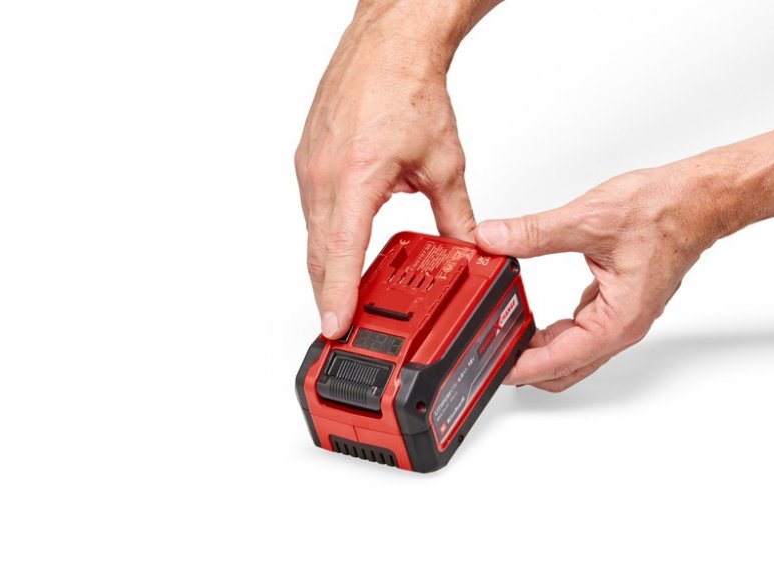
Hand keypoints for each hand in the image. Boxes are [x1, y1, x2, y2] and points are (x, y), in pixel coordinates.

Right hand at [295, 8, 474, 338]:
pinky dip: (328, 237)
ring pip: (314, 235)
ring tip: (342, 299)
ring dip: (327, 268)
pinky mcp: (308, 161)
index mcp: (356, 177)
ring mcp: (310, 168)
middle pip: (320, 254)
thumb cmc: (406, 87)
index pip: (342, 253)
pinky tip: (343, 250)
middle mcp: (323, 175)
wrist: (386, 45)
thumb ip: (455, 213)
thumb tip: (466, 246)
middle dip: (329, 294)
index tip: (335, 326)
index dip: (338, 295)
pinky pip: (314, 212)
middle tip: (340, 328)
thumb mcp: (443, 162)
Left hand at [475, 163, 722, 391]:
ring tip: (503, 336)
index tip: (494, 368)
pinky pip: (581, 329)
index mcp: (619, 319)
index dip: (523, 368)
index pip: (561, 361)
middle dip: (527, 366)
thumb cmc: (665, 211)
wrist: (700, 198)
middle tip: (491, 355)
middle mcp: (622, 326)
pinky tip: (531, 317)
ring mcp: (621, 316)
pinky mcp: (618, 302)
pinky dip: (555, 330)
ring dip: (540, 348)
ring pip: (573, 351)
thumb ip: (534, 233)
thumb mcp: (588, 219)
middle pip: (566, 368)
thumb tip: (494, 238)